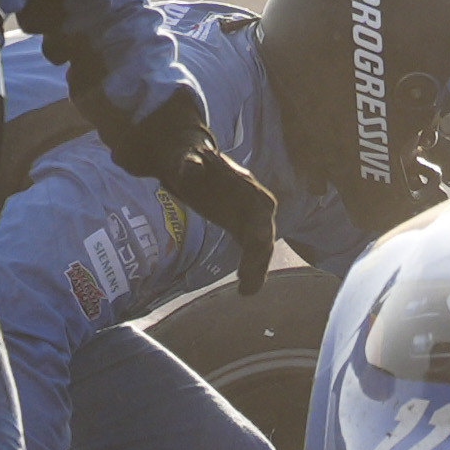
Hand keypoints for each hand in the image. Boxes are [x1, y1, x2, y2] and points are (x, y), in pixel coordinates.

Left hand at [108, 88, 283, 289]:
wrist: (186, 159)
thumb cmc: (186, 159)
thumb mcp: (184, 159)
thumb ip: (189, 164)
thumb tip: (192, 166)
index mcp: (245, 185)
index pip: (260, 209)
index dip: (259, 230)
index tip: (254, 246)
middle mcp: (254, 201)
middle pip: (265, 232)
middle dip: (260, 257)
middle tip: (249, 282)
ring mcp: (249, 216)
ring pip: (261, 245)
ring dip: (257, 268)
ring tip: (247, 290)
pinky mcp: (241, 227)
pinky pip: (251, 251)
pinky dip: (251, 269)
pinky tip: (245, 288)